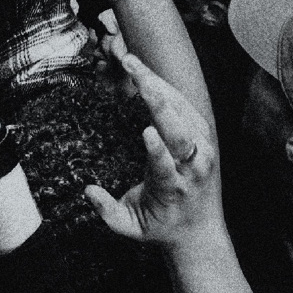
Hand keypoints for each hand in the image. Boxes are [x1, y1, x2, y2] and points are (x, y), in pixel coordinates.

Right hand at [84, 52, 221, 246]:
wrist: (199, 230)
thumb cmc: (159, 227)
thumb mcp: (129, 228)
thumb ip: (107, 212)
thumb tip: (88, 190)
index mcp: (173, 188)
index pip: (167, 166)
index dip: (158, 149)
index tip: (146, 131)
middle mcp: (193, 166)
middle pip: (179, 130)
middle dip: (158, 100)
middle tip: (134, 74)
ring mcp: (203, 149)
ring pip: (184, 111)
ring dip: (159, 85)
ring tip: (132, 62)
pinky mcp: (204, 138)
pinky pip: (187, 107)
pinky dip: (167, 89)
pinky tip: (147, 73)